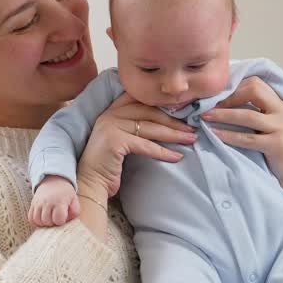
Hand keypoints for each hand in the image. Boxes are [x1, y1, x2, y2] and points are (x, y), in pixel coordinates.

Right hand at [29, 176, 80, 226]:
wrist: (53, 181)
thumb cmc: (65, 193)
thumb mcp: (74, 200)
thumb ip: (75, 212)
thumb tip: (67, 220)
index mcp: (59, 202)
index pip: (58, 219)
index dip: (61, 221)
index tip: (63, 217)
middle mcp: (47, 202)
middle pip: (47, 221)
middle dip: (52, 223)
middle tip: (56, 218)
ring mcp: (38, 203)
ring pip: (37, 220)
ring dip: (43, 223)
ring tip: (49, 219)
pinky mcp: (32, 204)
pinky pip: (30, 218)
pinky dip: (35, 221)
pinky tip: (42, 219)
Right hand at [76, 93, 196, 197]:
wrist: (90, 183)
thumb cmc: (109, 164)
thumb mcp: (123, 139)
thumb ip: (137, 127)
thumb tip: (167, 124)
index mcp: (113, 110)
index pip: (142, 100)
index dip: (163, 103)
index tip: (184, 109)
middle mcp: (110, 114)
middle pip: (149, 112)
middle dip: (174, 120)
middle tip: (192, 128)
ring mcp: (111, 125)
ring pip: (150, 127)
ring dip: (173, 134)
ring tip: (190, 139)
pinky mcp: (115, 141)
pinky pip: (145, 145)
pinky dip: (163, 151)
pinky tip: (177, 157)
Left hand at [200, 76, 282, 208]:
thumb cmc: (271, 148)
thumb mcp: (263, 124)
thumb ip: (250, 111)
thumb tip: (217, 101)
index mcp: (278, 103)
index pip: (255, 83)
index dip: (233, 87)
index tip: (214, 95)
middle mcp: (282, 111)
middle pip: (254, 91)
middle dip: (227, 97)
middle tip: (207, 105)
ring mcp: (282, 127)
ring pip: (248, 115)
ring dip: (223, 115)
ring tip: (205, 117)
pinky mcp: (277, 144)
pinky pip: (248, 138)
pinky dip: (229, 135)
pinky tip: (215, 134)